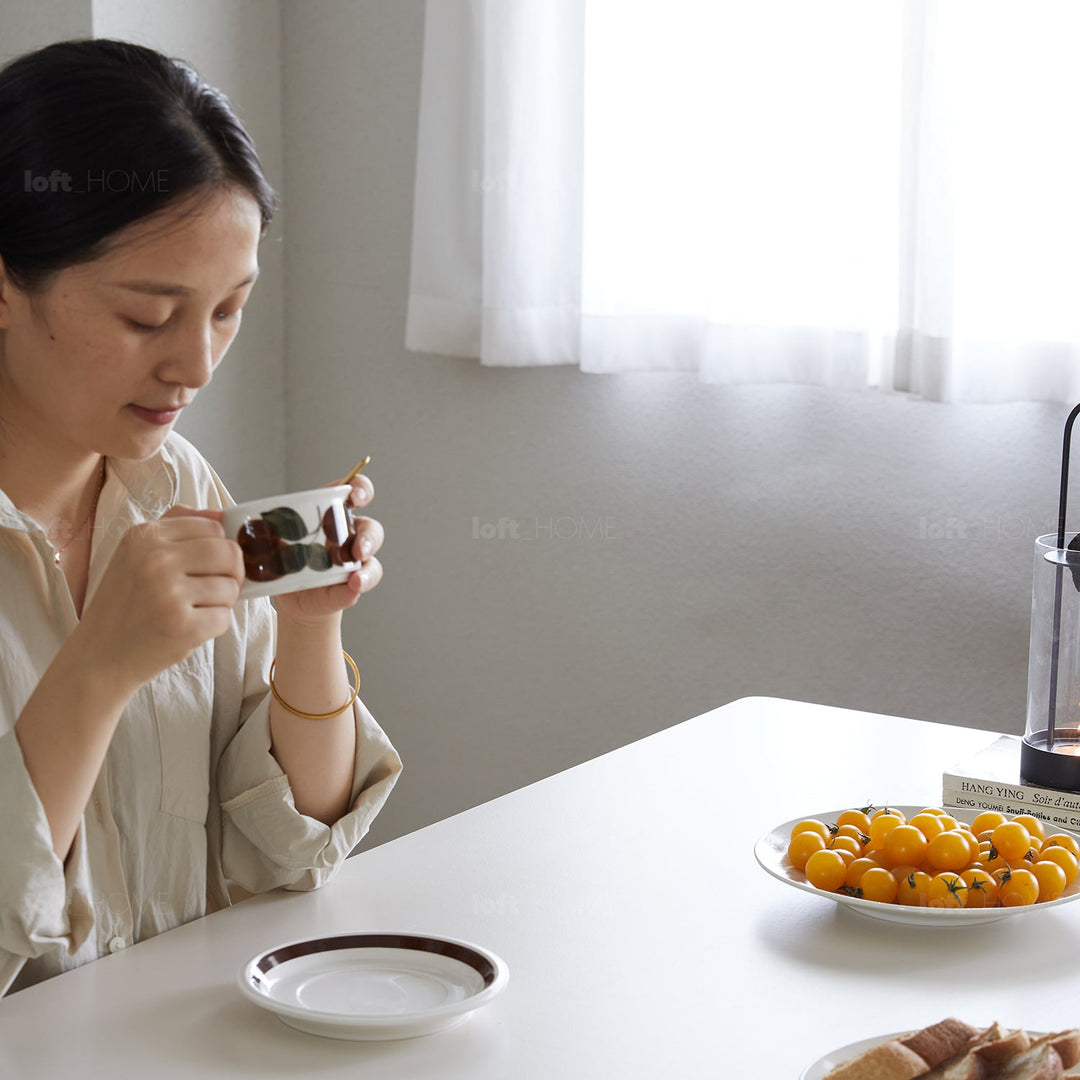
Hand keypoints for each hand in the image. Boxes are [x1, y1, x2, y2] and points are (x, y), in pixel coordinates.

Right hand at [74, 507, 243, 690]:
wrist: (98, 657)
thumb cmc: (125, 604)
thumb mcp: (137, 553)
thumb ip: (178, 526)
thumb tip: (223, 515)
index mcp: (145, 535)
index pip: (214, 527)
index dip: (221, 548)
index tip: (210, 564)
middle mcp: (155, 560)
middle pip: (229, 553)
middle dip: (230, 574)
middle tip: (210, 589)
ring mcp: (168, 594)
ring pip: (231, 587)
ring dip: (220, 603)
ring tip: (190, 610)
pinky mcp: (182, 626)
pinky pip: (225, 618)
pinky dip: (213, 626)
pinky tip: (187, 629)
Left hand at [272, 474, 384, 624]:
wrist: (292, 597)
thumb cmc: (284, 561)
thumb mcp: (272, 540)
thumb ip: (265, 531)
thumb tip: (243, 524)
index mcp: (332, 514)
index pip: (356, 492)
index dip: (361, 488)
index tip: (355, 495)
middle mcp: (349, 535)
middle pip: (370, 528)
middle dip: (368, 537)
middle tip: (358, 549)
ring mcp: (354, 561)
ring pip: (372, 557)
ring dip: (367, 567)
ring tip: (356, 576)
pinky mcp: (353, 584)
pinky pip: (364, 581)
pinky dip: (361, 583)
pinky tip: (353, 587)